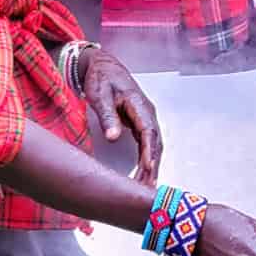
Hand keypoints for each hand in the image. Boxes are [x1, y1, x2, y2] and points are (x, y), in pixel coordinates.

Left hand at [79, 47, 162, 185]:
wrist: (103, 67)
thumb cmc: (101, 79)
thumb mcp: (100, 95)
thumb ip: (108, 116)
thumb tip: (114, 138)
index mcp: (139, 105)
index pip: (148, 131)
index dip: (149, 151)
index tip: (149, 167)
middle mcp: (147, 113)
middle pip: (155, 143)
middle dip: (153, 166)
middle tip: (148, 187)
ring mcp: (145, 119)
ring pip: (153, 146)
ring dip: (151, 166)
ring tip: (147, 188)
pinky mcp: (140, 125)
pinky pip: (147, 145)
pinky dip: (147, 161)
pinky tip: (143, 175)